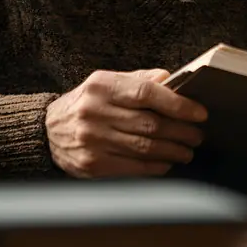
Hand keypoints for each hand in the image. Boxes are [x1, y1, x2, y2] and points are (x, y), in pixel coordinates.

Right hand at [45, 68, 207, 178]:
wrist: (48, 130)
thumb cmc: (86, 102)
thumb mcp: (106, 82)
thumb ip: (138, 79)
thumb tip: (170, 79)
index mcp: (102, 86)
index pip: (147, 93)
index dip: (177, 104)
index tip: (199, 112)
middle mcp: (96, 112)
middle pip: (150, 124)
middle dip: (181, 131)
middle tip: (197, 134)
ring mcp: (93, 140)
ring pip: (144, 148)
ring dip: (173, 151)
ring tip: (188, 150)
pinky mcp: (92, 165)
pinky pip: (133, 168)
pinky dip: (155, 166)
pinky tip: (167, 162)